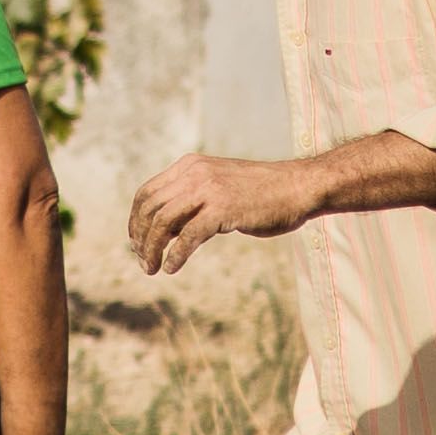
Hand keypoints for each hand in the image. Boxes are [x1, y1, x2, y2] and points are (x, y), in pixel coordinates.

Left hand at [126, 153, 318, 275]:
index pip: (146, 193)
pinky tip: (172, 267)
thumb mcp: (218, 188)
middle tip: (142, 261)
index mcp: (189, 166)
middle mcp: (194, 174)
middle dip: (140, 238)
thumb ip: (191, 202)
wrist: (300, 186)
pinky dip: (175, 255)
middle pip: (149, 209)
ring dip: (152, 249)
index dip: (136, 220)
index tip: (136, 242)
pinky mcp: (223, 209)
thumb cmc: (261, 193)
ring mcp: (208, 190)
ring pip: (163, 223)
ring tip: (152, 268)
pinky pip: (188, 236)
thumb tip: (166, 230)